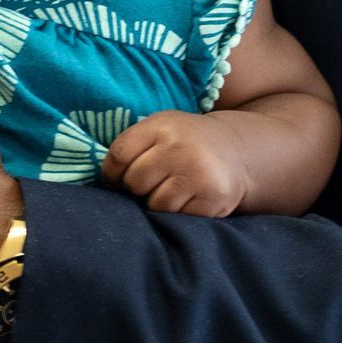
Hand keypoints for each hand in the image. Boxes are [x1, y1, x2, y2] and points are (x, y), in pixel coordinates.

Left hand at [104, 110, 248, 215]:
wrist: (236, 150)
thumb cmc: (185, 142)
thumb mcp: (160, 129)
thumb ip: (132, 145)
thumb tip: (105, 181)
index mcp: (162, 125)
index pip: (119, 155)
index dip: (112, 172)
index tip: (117, 178)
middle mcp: (181, 147)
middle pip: (135, 182)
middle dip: (138, 187)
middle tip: (155, 181)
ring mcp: (199, 173)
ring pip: (156, 204)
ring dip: (160, 202)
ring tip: (174, 188)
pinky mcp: (213, 197)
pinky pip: (179, 217)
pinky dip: (180, 212)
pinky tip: (190, 197)